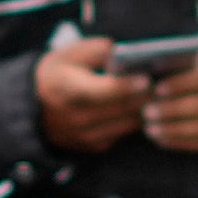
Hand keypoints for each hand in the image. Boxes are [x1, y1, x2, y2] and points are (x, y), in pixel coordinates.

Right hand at [35, 27, 149, 152]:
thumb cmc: (56, 74)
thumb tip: (125, 52)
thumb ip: (98, 50)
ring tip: (159, 92)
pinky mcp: (95, 146)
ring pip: (129, 123)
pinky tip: (143, 106)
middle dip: (147, 95)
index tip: (147, 77)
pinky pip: (124, 133)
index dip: (128, 85)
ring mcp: (87, 135)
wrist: (33, 109)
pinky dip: (135, 120)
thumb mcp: (69, 54)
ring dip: (146, 108)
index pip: (105, 91)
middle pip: (123, 108)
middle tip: (165, 81)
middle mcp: (78, 117)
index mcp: (70, 90)